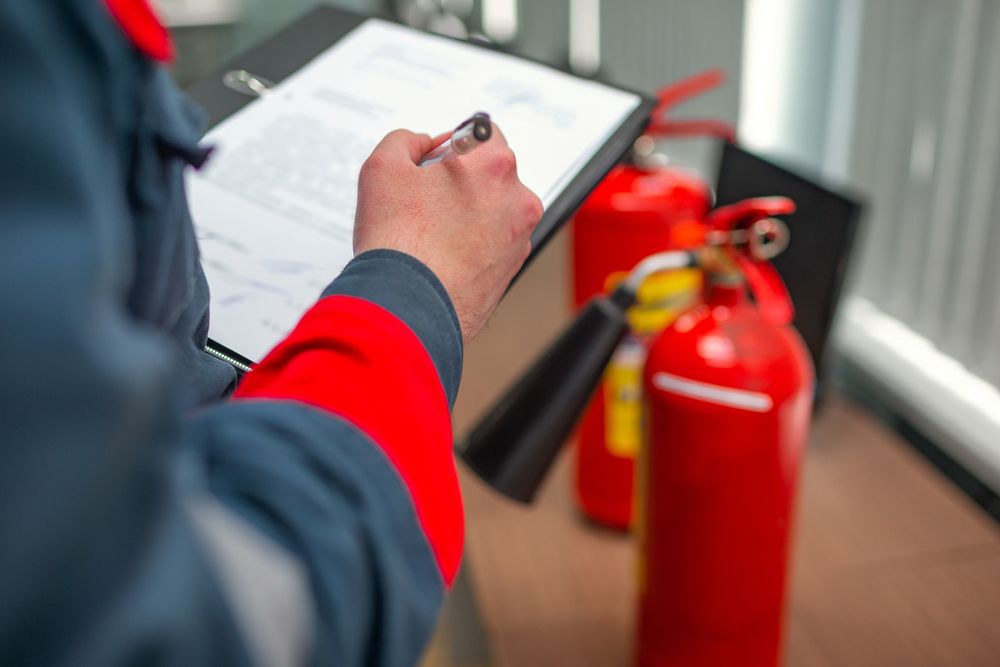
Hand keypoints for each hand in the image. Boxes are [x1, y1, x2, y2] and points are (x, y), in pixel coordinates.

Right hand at [354, 127, 543, 342]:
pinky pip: (493, 243)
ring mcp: (519, 237)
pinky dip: (472, 244)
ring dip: (468, 213)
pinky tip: (441, 255)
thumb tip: (421, 144)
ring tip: (430, 233)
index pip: (484, 132)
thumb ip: (405, 140)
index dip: (454, 143)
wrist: (408, 309)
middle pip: (491, 173)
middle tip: (425, 200)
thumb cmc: (399, 242)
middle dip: (462, 180)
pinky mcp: (512, 269)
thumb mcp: (382, 167)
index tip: (435, 161)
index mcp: (495, 165)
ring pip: (493, 210)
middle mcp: (518, 200)